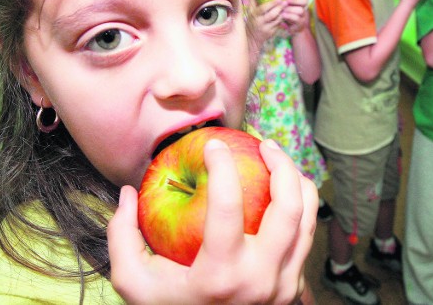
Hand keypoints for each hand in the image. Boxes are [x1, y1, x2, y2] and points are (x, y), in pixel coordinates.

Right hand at [108, 139, 317, 304]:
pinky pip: (307, 238)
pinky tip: (283, 192)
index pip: (227, 206)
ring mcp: (284, 286)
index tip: (213, 144)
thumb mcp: (134, 284)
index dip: (221, 166)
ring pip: (309, 220)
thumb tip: (127, 193)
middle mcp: (261, 280)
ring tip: (279, 160)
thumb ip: (123, 237)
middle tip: (264, 144)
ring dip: (298, 182)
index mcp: (221, 276)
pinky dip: (301, 208)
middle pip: (289, 208)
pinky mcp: (294, 288)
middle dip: (281, 165)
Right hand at [253, 0, 286, 44]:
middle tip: (286, 2)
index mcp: (254, 15)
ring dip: (283, 13)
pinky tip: (286, 14)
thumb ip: (252, 0)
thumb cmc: (252, 21)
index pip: (263, 9)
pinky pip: (278, 24)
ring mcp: (266, 28)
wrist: (252, 37)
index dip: (271, 3)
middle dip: (279, 8)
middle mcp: (260, 22)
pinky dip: (282, 19)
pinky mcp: (271, 33)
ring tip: (287, 7)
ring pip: (277, 20)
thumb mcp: (250, 11)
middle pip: (272, 14)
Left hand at [282, 0, 310, 34]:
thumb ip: (286, 1)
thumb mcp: (288, 6)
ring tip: (284, 9)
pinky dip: (289, 16)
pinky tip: (283, 15)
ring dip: (291, 9)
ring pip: (300, 10)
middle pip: (304, 1)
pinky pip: (297, 18)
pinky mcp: (300, 23)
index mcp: (301, 2)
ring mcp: (303, 16)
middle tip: (287, 0)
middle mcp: (304, 8)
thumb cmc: (288, 15)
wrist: (293, 28)